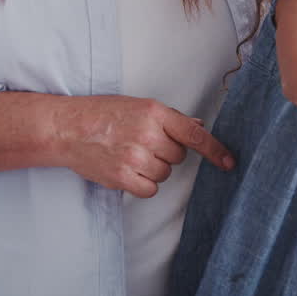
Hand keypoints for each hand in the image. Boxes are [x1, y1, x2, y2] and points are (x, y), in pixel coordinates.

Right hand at [51, 95, 233, 198]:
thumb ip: (170, 119)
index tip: (229, 163)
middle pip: (178, 157)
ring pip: (164, 174)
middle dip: (166, 153)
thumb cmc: (101, 114)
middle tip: (142, 144)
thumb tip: (198, 128)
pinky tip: (127, 170)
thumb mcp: (138, 106)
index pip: (193, 134)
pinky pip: (150, 189)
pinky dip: (142, 184)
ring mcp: (135, 156)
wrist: (67, 128)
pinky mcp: (123, 177)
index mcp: (154, 113)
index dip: (215, 150)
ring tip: (130, 155)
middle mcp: (147, 134)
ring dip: (152, 169)